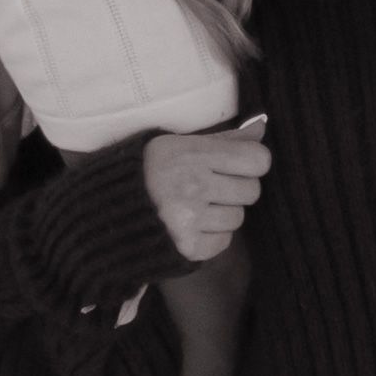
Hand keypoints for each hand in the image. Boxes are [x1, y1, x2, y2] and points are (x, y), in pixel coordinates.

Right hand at [142, 115, 269, 261]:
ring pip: (238, 217)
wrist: (113, 208)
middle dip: (235, 188)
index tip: (235, 163)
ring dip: (223, 212)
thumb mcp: (182, 143)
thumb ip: (225, 139)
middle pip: (251, 190)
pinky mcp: (189, 247)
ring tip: (198, 205)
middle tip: (211, 185)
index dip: (251, 161)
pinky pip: (225, 241)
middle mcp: (193, 186)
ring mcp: (191, 220)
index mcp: (192, 154)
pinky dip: (213, 235)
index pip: (257, 160)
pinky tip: (193, 223)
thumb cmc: (153, 168)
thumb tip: (261, 128)